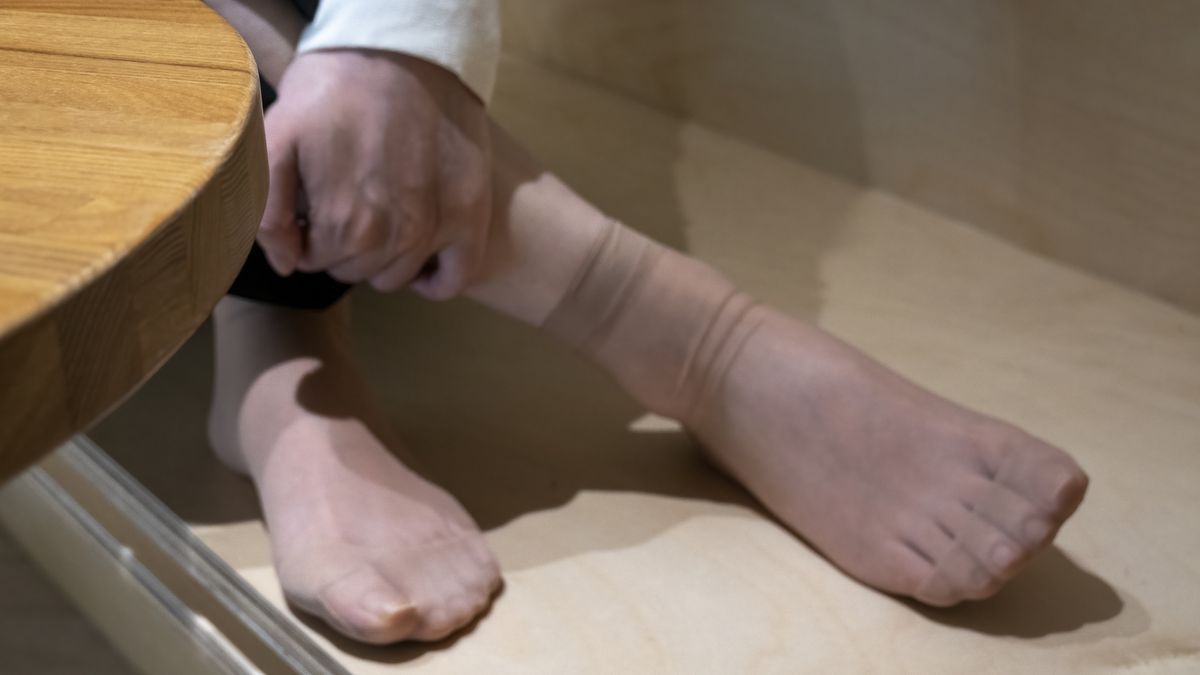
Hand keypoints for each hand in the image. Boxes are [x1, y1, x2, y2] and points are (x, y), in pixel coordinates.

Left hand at [258, 48, 490, 298]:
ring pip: (399, 276)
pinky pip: (456, 275)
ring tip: (379, 218)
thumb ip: (269, 208)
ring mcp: (439, 227)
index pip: (316, 261)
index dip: (307, 236)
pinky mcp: (472, 214)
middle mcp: (397, 235)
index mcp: (345, 224)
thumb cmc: (335, 88)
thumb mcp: (278, 135)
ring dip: (384, 259)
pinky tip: (422, 259)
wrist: (404, 50)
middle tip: (345, 202)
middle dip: (343, 246)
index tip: (313, 207)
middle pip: (357, 270)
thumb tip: (286, 263)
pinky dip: (436, 279)